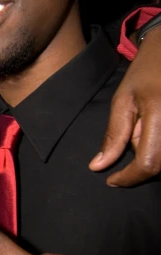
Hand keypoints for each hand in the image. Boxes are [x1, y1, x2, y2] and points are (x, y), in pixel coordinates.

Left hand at [89, 25, 160, 185]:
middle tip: (133, 132)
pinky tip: (154, 128)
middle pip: (160, 165)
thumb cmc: (144, 73)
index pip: (148, 163)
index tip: (112, 181)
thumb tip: (99, 167)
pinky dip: (160, 148)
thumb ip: (113, 136)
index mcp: (160, 115)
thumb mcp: (123, 100)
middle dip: (140, 161)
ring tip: (145, 126)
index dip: (129, 178)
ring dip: (152, 153)